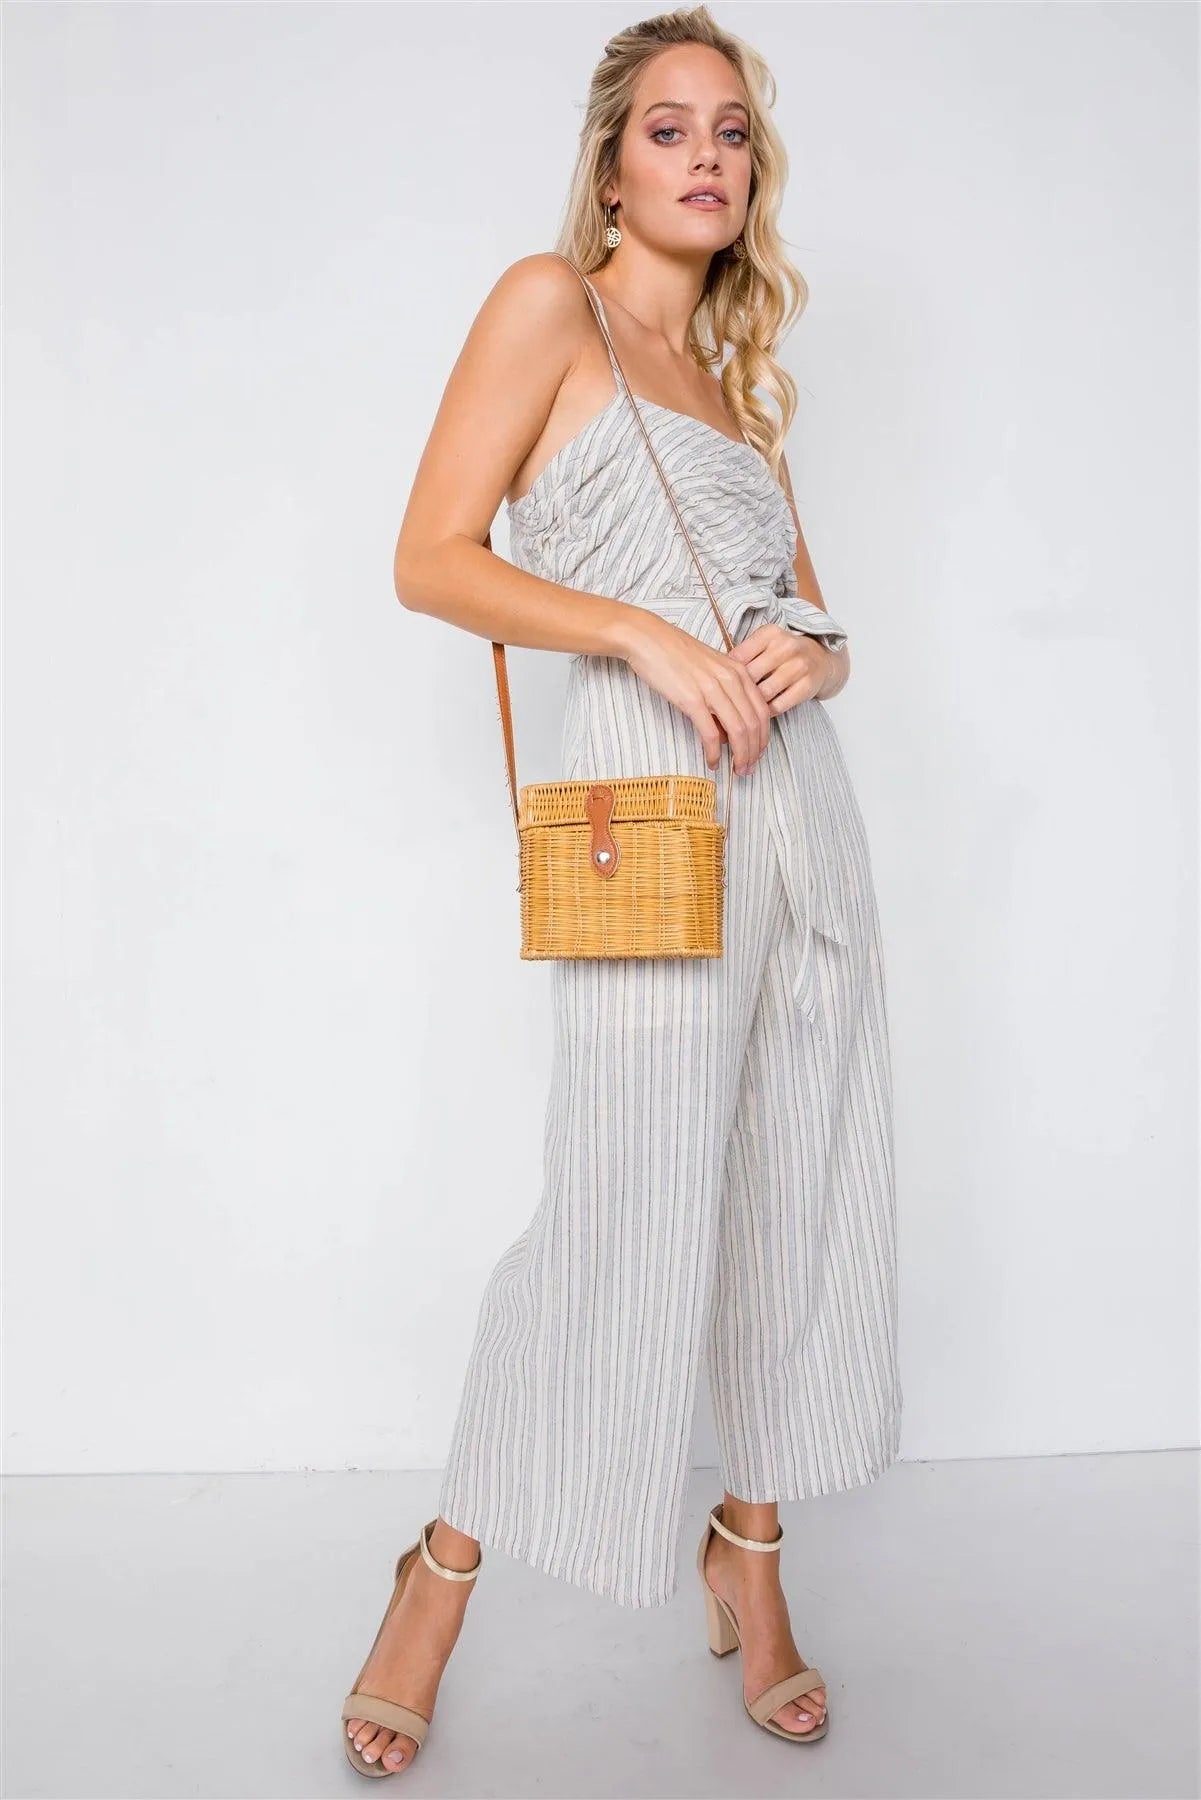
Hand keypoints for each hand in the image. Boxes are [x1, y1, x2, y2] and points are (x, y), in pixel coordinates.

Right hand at [617, 612, 772, 774]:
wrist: (647, 638)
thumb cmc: (675, 654)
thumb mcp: (710, 668)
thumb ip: (725, 694)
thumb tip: (727, 730)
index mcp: (738, 672)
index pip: (762, 711)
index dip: (763, 738)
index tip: (757, 754)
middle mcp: (730, 680)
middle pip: (753, 725)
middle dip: (753, 752)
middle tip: (747, 769)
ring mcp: (712, 689)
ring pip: (738, 731)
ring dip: (740, 756)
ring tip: (735, 770)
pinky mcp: (691, 699)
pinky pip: (710, 733)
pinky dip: (714, 752)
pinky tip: (711, 762)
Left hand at [726, 624, 833, 715]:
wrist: (821, 660)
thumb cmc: (783, 655)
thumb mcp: (764, 645)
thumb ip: (742, 656)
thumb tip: (714, 676)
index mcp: (770, 633)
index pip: (738, 657)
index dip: (726, 676)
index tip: (721, 686)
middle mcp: (786, 646)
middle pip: (750, 676)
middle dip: (737, 692)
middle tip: (728, 703)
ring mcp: (799, 666)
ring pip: (764, 692)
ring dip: (752, 704)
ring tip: (744, 708)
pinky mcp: (807, 686)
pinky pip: (778, 705)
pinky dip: (766, 711)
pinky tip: (761, 712)